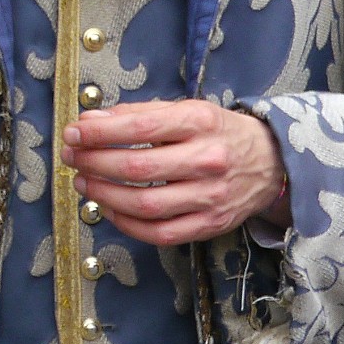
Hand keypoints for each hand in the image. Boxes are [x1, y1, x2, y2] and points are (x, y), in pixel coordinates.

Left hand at [60, 100, 288, 244]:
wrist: (271, 163)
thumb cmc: (218, 132)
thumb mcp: (186, 110)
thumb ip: (138, 115)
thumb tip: (89, 121)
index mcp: (199, 123)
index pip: (138, 129)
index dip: (98, 133)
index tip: (73, 132)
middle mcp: (207, 160)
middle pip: (137, 168)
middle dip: (93, 162)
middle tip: (71, 156)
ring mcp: (210, 197)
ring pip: (144, 205)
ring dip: (104, 194)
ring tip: (83, 181)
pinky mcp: (209, 225)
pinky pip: (159, 233)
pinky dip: (126, 224)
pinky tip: (109, 209)